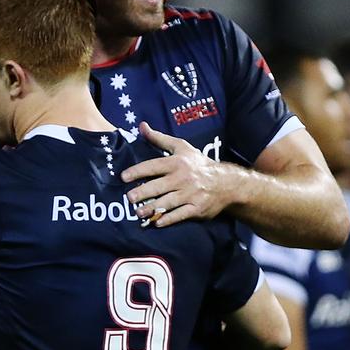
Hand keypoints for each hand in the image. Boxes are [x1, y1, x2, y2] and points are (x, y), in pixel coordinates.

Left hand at [121, 121, 237, 225]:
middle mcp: (183, 178)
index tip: (124, 177)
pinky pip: (180, 215)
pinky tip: (157, 222)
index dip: (138, 171)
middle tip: (129, 198)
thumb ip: (159, 139)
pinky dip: (168, 219)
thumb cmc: (198, 164)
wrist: (225, 183)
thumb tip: (141, 126)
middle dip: (142, 192)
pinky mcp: (197, 208)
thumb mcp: (181, 148)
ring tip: (138, 213)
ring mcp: (190, 194)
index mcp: (177, 162)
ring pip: (167, 202)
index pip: (154, 166)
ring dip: (151, 208)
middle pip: (159, 186)